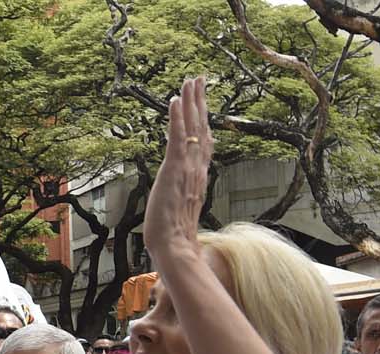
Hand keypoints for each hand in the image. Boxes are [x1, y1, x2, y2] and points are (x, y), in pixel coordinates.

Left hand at [143, 76, 212, 261]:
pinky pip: (177, 138)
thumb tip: (183, 198)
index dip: (204, 121)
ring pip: (192, 128)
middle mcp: (197, 168)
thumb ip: (185, 198)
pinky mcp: (175, 169)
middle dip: (200, 102)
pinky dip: (177, 118)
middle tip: (199, 80)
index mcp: (199, 177)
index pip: (204, 142)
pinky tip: (175, 100)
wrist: (175, 247)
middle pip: (202, 128)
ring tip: (191, 81)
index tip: (203, 103)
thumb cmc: (176, 236)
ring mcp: (188, 168)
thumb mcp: (182, 210)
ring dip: (191, 102)